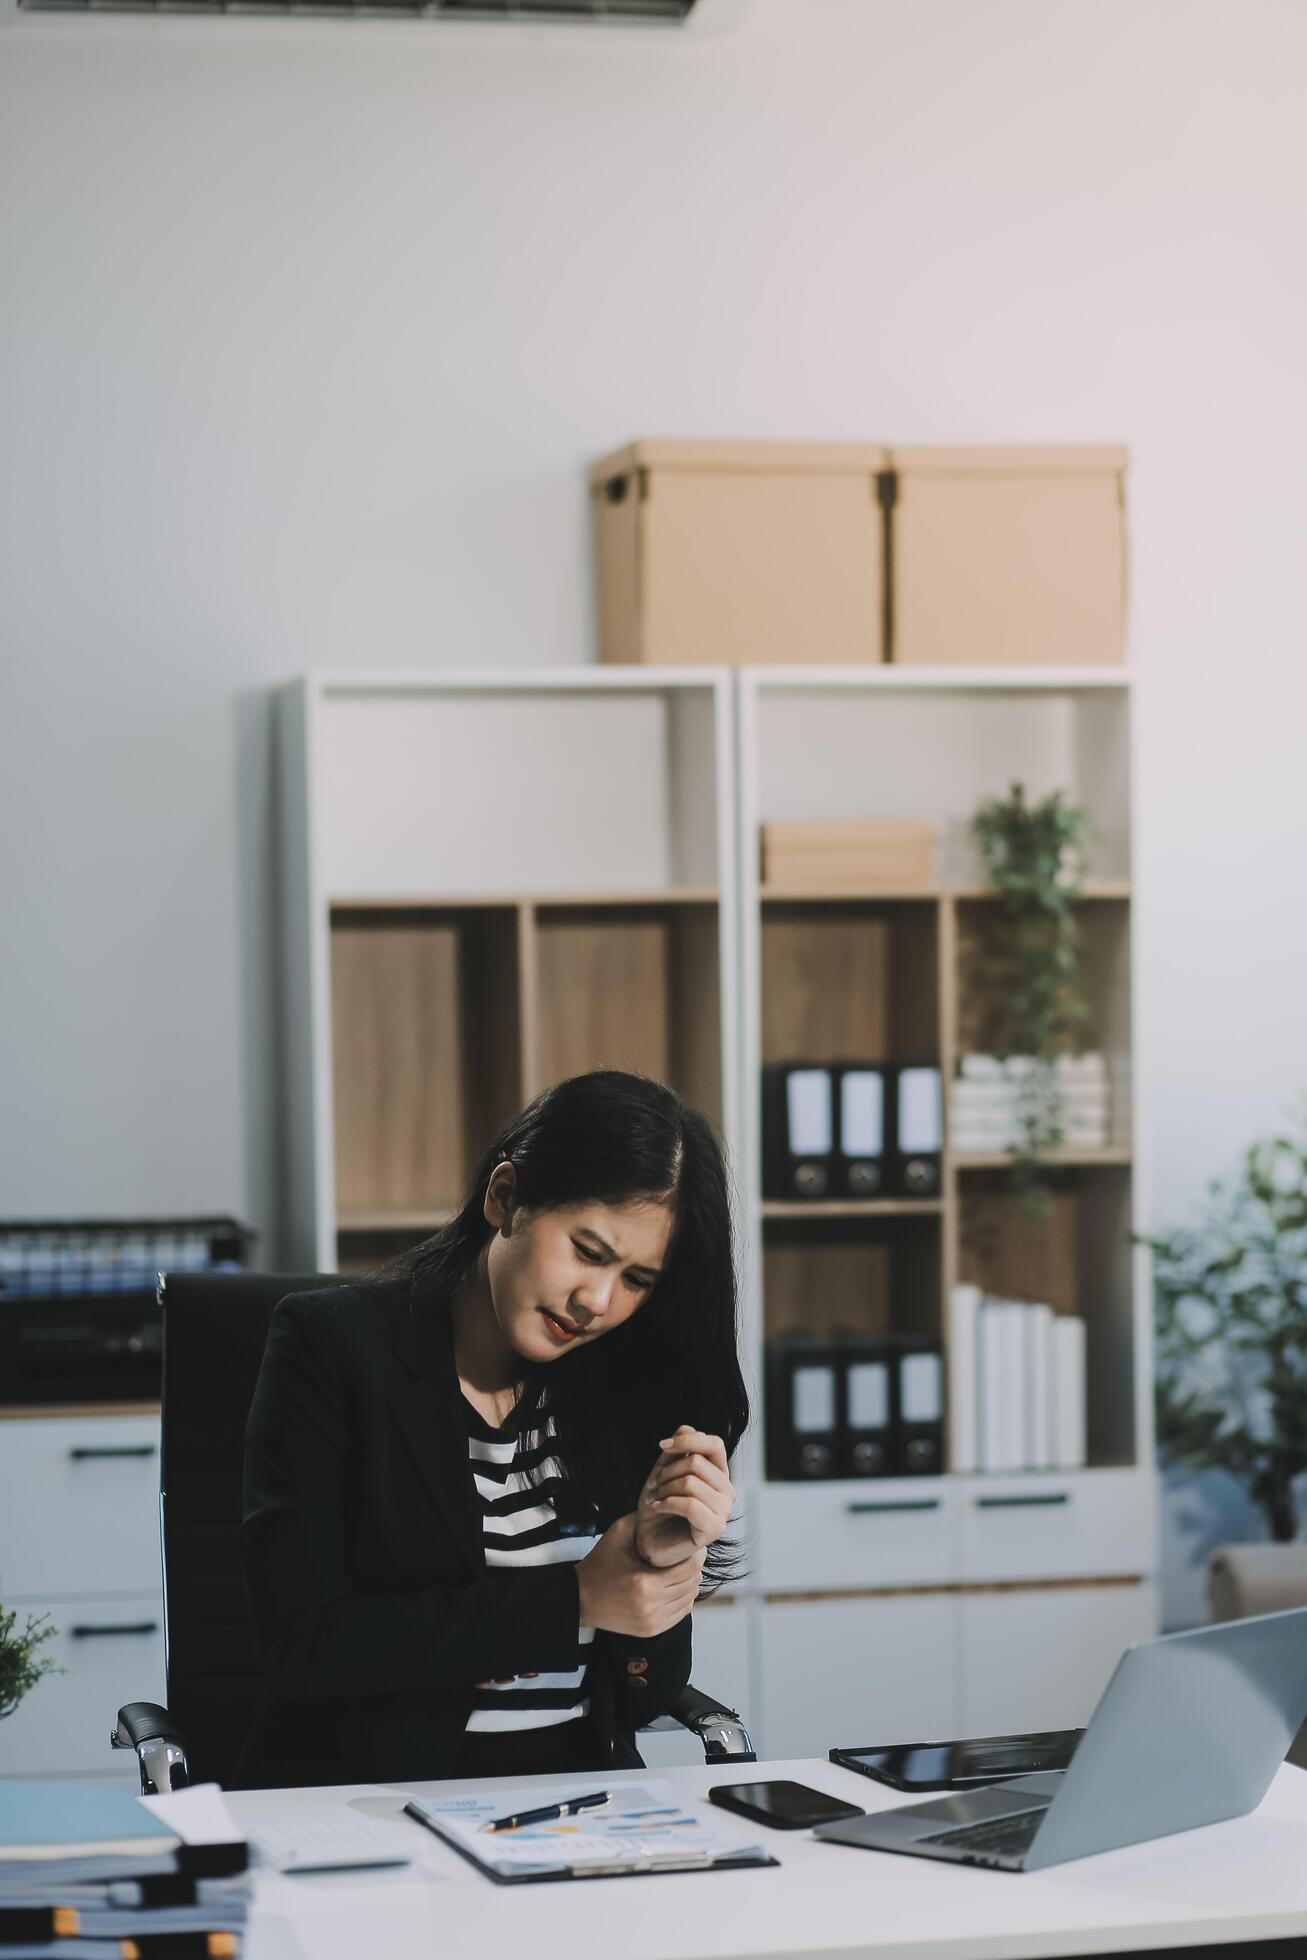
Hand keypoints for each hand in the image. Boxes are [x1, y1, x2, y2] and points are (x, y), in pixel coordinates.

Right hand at [576, 1513, 703, 1638]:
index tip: (693, 1545)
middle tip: (688, 1555)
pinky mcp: (652, 1630)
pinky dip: (682, 1598)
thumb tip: (666, 1509)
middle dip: (694, 1567)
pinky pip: (682, 1613)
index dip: (696, 1554)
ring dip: (689, 1583)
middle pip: (693, 1583)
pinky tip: (674, 1586)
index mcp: (644, 1582)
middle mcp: (651, 1605)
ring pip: (690, 1599)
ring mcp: (653, 1621)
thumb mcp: (618, 1533)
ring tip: (680, 1570)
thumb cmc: (599, 1565)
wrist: (580, 1598)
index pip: (690, 1568)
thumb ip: (643, 1519)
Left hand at [634, 1426, 734, 1568]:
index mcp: (718, 1473)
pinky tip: (658, 1507)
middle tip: (653, 1486)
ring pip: (691, 1482)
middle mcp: (726, 1490)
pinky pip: (690, 1504)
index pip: (714, 1443)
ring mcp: (724, 1510)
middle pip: (696, 1463)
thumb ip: (677, 1451)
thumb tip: (686, 1428)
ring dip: (664, 1488)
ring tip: (655, 1498)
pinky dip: (667, 1503)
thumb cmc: (659, 1505)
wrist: (651, 1540)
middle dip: (667, 1471)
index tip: (662, 1446)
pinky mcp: (715, 1529)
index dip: (687, 1440)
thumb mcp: (664, 1471)